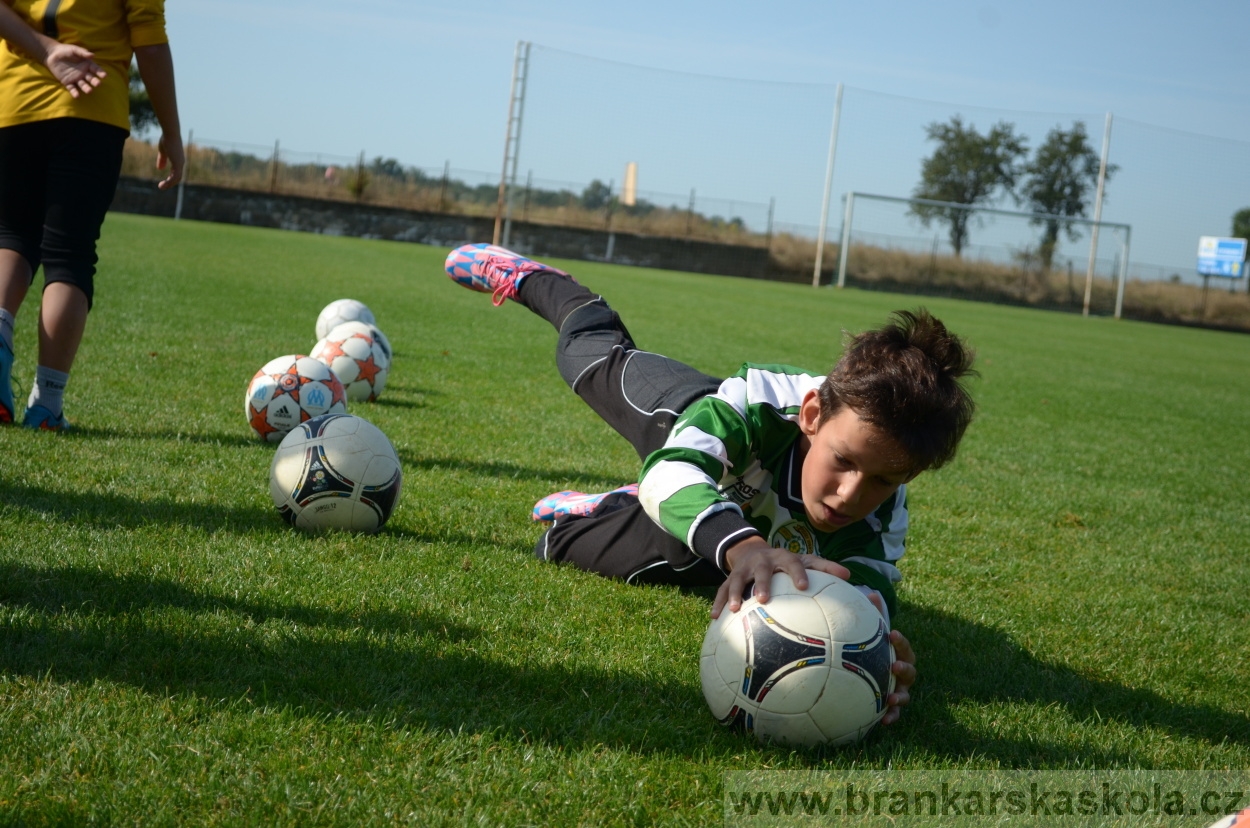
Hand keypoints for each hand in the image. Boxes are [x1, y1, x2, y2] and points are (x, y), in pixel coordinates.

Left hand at [44, 42, 105, 97]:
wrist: (52, 54)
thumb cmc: (65, 50)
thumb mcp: (74, 49)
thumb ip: (82, 52)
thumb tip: (93, 55)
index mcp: (87, 65)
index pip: (96, 69)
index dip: (100, 73)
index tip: (104, 76)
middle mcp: (83, 73)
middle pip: (91, 79)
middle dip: (94, 82)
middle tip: (97, 84)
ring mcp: (76, 78)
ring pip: (83, 85)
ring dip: (86, 88)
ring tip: (89, 91)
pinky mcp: (68, 82)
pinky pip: (72, 88)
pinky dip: (74, 92)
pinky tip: (77, 96)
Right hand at [156, 131, 184, 189]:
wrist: (170, 133)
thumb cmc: (167, 139)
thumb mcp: (163, 151)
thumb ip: (162, 160)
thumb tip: (160, 168)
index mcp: (178, 160)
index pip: (176, 173)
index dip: (170, 179)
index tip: (163, 182)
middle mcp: (181, 163)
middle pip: (177, 177)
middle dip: (170, 183)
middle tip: (161, 187)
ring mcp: (180, 163)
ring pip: (177, 179)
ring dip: (169, 184)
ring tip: (161, 187)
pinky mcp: (178, 163)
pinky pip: (175, 176)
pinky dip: (169, 182)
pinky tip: (163, 184)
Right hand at [711, 539, 849, 618]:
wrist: (753, 551)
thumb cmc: (786, 563)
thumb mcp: (804, 561)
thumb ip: (825, 568)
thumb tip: (850, 576)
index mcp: (782, 558)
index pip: (792, 563)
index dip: (798, 573)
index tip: (804, 586)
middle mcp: (762, 561)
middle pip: (761, 571)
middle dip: (761, 583)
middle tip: (764, 599)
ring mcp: (744, 570)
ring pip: (737, 580)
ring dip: (735, 594)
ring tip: (735, 609)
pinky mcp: (730, 578)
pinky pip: (722, 591)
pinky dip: (719, 603)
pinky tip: (715, 618)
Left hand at [865, 594, 914, 726]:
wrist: (874, 669)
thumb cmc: (873, 649)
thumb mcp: (873, 633)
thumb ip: (874, 616)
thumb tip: (870, 592)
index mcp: (900, 654)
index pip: (904, 646)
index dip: (900, 641)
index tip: (891, 634)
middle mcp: (903, 672)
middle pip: (910, 671)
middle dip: (904, 668)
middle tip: (894, 666)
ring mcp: (900, 689)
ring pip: (906, 695)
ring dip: (901, 698)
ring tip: (892, 699)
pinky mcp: (892, 704)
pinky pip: (895, 713)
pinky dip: (891, 716)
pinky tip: (882, 722)